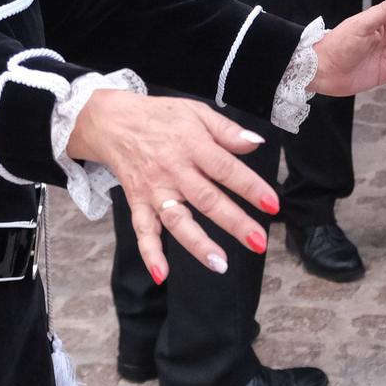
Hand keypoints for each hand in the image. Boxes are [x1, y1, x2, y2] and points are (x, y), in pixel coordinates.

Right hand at [66, 91, 274, 284]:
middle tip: (258, 241)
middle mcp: (174, 170)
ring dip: (198, 244)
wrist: (114, 122)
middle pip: (206, 199)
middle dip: (234, 222)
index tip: (271, 204)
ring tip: (220, 264)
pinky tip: (163, 274)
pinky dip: (150, 253)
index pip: (225, 168)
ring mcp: (154, 189)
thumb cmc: (161, 117)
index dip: (250, 186)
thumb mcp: (196, 112)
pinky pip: (143, 231)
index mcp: (192, 145)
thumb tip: (255, 143)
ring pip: (177, 220)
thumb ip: (227, 130)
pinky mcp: (138, 202)